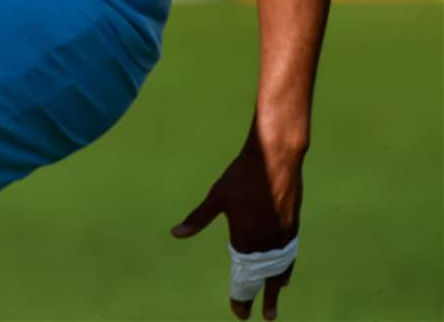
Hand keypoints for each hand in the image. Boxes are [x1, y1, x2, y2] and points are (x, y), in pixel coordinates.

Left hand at [173, 124, 303, 319]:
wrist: (275, 160)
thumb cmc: (241, 177)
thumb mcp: (217, 197)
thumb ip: (198, 219)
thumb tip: (175, 234)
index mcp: (244, 240)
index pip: (242, 279)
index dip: (241, 297)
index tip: (238, 312)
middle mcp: (265, 245)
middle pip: (262, 280)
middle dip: (259, 298)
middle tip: (260, 316)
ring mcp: (281, 238)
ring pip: (279, 271)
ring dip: (275, 289)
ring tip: (273, 306)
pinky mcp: (292, 229)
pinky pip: (288, 258)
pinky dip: (284, 270)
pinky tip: (283, 277)